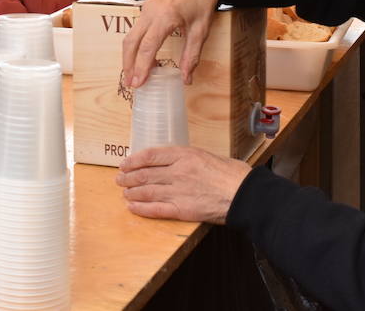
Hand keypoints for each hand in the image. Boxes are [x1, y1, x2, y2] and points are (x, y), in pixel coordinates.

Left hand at [115, 145, 251, 223]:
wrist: (244, 194)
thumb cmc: (232, 174)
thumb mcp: (207, 156)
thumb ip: (187, 158)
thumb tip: (172, 162)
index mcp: (184, 155)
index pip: (150, 156)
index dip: (134, 160)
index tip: (125, 163)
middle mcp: (177, 171)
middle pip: (145, 174)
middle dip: (128, 177)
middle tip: (119, 179)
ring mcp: (178, 191)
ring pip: (147, 191)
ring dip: (132, 192)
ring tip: (124, 193)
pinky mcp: (182, 210)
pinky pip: (156, 209)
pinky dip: (142, 208)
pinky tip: (132, 207)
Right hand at [121, 0, 221, 86]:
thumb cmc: (202, 0)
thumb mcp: (201, 30)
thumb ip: (191, 55)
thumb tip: (185, 79)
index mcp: (165, 17)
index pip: (148, 47)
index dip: (141, 67)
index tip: (138, 83)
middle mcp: (151, 12)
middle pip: (131, 42)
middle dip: (128, 65)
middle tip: (132, 84)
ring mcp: (146, 8)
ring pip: (130, 36)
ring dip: (130, 56)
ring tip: (134, 74)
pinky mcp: (146, 7)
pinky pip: (136, 29)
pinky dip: (136, 45)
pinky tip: (143, 57)